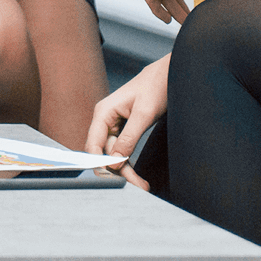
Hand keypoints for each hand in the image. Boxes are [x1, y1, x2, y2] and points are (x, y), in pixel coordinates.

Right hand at [86, 56, 170, 189]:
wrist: (168, 76)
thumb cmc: (155, 87)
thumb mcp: (144, 114)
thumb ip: (128, 137)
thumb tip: (115, 161)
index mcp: (103, 112)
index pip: (92, 145)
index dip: (100, 163)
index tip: (116, 178)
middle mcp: (104, 120)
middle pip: (102, 153)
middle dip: (117, 171)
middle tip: (137, 184)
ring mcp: (113, 125)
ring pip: (112, 155)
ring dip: (124, 171)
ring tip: (142, 184)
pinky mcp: (123, 130)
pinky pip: (120, 151)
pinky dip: (128, 164)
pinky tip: (137, 175)